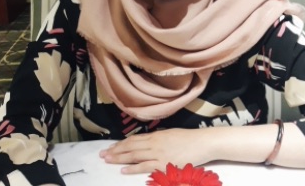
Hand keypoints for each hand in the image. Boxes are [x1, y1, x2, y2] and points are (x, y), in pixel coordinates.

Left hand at [99, 128, 214, 173]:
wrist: (202, 142)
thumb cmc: (189, 139)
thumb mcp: (172, 135)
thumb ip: (159, 139)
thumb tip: (149, 142)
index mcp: (156, 135)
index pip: (135, 139)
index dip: (122, 144)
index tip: (111, 147)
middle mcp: (154, 142)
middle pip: (131, 146)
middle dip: (116, 150)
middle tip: (102, 154)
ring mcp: (158, 152)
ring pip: (134, 155)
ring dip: (119, 158)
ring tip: (107, 160)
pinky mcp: (163, 163)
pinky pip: (144, 165)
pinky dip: (133, 168)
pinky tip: (123, 169)